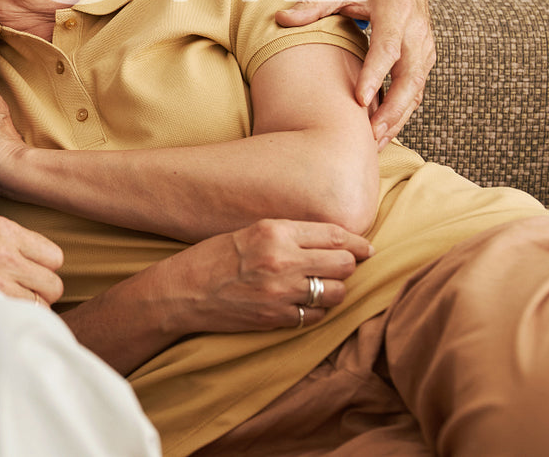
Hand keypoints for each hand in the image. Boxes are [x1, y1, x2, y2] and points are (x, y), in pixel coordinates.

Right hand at [0, 216, 64, 328]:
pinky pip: (20, 325)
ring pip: (41, 308)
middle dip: (38, 297)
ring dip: (25, 316)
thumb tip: (25, 266)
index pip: (54, 256)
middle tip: (13, 304)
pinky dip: (11, 330)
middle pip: (54, 284)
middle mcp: (3, 252)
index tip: (25, 282)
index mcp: (0, 229)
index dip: (40, 272)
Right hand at [153, 219, 372, 335]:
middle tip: (341, 267)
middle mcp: (281, 260)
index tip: (366, 247)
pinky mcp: (277, 317)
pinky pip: (317, 316)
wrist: (182, 291)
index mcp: (273, 231)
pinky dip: (316, 311)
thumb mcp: (249, 232)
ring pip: (336, 292)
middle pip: (343, 264)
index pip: (333, 234)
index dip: (357, 242)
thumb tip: (333, 241)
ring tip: (320, 286)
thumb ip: (289, 234)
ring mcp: (280, 292)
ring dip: (334, 290)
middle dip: (348, 265)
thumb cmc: (213, 258)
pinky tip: (303, 304)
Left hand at [277, 0, 435, 146]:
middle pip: (411, 76)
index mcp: (395, 10)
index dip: (375, 74)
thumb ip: (312, 4)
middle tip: (369, 134)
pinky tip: (384, 132)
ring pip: (418, 88)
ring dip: (399, 116)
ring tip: (375, 143)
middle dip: (393, 108)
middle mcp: (416, 31)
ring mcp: (425, 45)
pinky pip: (418, 88)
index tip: (360, 99)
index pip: (388, 47)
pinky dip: (404, 111)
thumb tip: (280, 20)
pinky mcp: (425, 57)